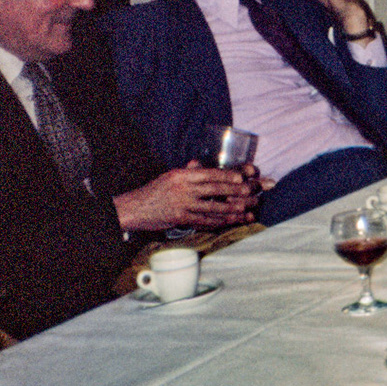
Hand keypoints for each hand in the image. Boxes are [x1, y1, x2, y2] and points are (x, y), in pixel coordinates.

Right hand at [114, 162, 258, 232]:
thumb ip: (187, 172)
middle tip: (253, 193)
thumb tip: (199, 164)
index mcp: (181, 175)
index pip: (209, 174)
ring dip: (232, 210)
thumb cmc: (154, 191)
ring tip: (247, 210)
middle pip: (215, 190)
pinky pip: (204, 221)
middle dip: (236, 192)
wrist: (133, 208)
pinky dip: (219, 221)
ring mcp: (182, 205)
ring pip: (213, 208)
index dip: (227, 176)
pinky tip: (230, 221)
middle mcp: (183, 189)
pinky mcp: (181, 219)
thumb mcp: (169, 177)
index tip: (242, 177)